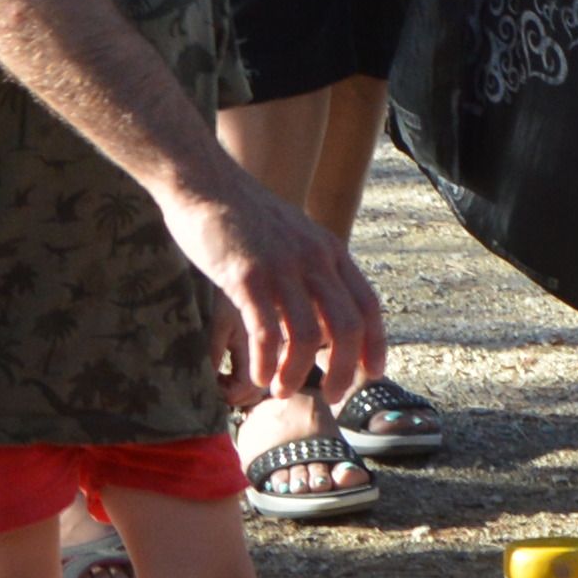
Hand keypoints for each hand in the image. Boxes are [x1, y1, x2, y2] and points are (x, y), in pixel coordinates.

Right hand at [167, 174, 382, 405]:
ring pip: (307, 337)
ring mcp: (282, 267)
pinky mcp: (247, 277)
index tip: (373, 374)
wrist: (202, 180)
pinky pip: (267, 333)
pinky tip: (257, 376)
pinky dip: (265, 363)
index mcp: (329, 250)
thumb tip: (317, 314)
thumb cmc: (241, 214)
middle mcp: (314, 259)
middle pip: (347, 327)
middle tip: (332, 397)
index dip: (375, 344)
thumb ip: (309, 269)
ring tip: (281, 391)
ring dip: (298, 374)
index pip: (368, 304)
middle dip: (345, 371)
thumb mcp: (292, 236)